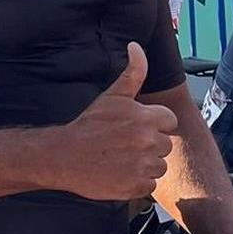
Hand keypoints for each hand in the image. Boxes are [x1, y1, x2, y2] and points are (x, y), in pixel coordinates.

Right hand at [53, 43, 177, 200]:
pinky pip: (149, 185)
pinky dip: (137, 182)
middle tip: (125, 144)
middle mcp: (149, 142)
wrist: (63, 156)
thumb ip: (133, 72)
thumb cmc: (89, 124)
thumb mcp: (112, 95)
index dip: (154, 124)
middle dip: (150, 145)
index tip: (135, 127)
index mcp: (147, 118)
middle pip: (165, 145)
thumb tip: (136, 46)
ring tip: (122, 158)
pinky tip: (120, 172)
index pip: (169, 122)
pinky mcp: (136, 187)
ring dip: (145, 164)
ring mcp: (143, 166)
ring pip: (159, 166)